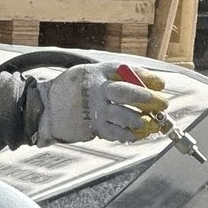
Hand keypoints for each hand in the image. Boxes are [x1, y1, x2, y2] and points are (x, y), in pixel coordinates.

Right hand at [33, 61, 168, 144]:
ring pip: (123, 116)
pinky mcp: (92, 127)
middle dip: (148, 98)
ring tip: (152, 123)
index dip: (147, 78)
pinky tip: (139, 134)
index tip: (160, 83)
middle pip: (127, 93)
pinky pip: (116, 133)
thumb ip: (111, 77)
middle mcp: (95, 90)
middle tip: (162, 103)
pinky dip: (131, 135)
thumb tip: (143, 84)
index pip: (126, 71)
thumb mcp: (87, 74)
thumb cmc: (71, 90)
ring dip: (142, 120)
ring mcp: (94, 110)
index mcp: (96, 72)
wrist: (45, 108)